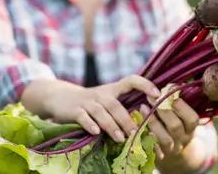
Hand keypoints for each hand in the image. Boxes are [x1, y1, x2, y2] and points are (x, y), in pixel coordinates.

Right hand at [40, 75, 160, 142]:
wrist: (60, 97)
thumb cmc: (92, 103)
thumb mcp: (107, 99)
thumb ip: (123, 106)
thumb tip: (148, 121)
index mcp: (113, 89)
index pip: (131, 80)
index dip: (145, 84)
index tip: (157, 94)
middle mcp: (101, 93)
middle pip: (115, 104)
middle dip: (126, 119)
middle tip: (136, 132)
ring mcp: (87, 101)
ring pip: (101, 112)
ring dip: (111, 125)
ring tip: (121, 138)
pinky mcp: (74, 110)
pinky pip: (83, 117)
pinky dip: (89, 124)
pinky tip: (96, 132)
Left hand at [140, 97, 198, 159]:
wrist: (175, 153)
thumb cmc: (176, 124)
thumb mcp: (182, 115)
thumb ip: (178, 101)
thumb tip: (172, 84)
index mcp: (191, 128)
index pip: (192, 119)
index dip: (181, 106)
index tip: (168, 92)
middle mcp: (183, 140)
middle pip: (176, 127)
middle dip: (163, 110)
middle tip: (151, 97)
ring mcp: (171, 150)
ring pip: (165, 139)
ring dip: (153, 122)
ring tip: (142, 107)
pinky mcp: (159, 157)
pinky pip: (152, 150)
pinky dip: (146, 139)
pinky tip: (138, 128)